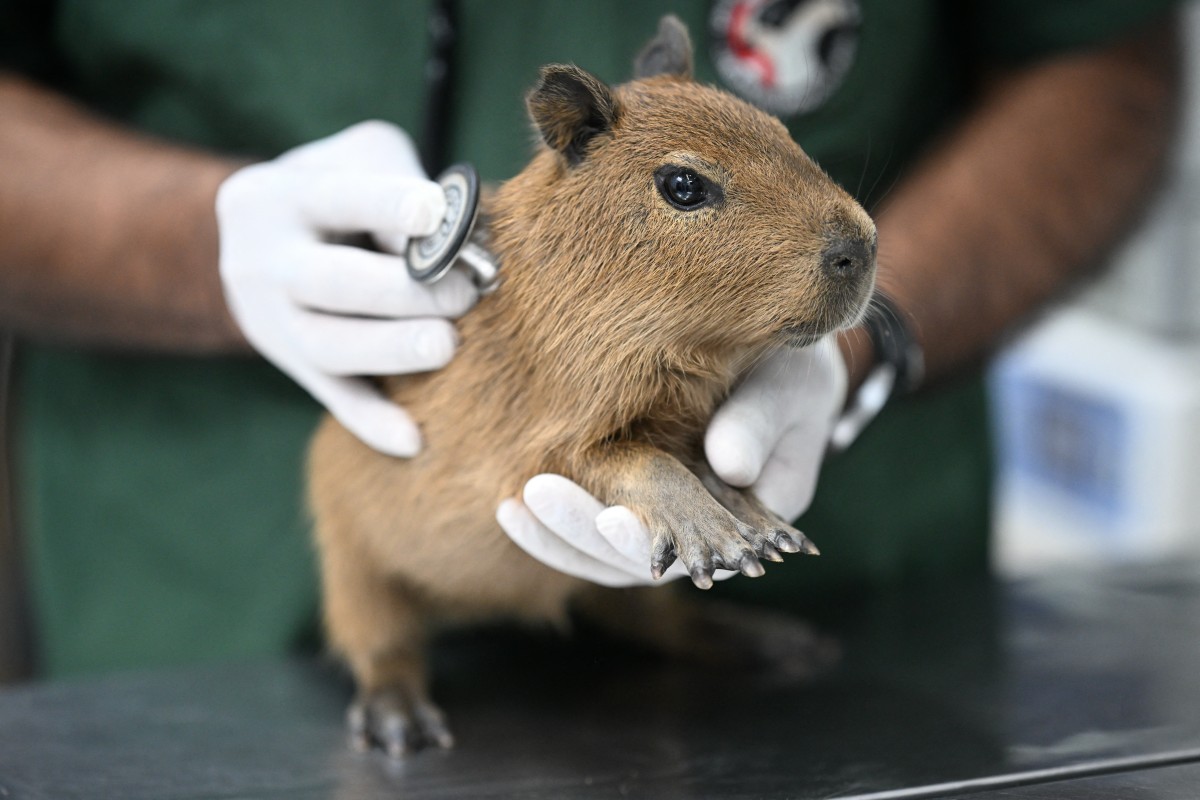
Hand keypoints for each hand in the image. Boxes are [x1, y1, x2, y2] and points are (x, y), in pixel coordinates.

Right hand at [217, 121, 477, 455]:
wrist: (261, 235)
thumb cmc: (340, 188)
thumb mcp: (359, 160)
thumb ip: (404, 186)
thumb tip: (457, 241)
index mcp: (281, 197)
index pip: (335, 198)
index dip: (386, 205)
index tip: (435, 214)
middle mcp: (264, 260)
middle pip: (328, 282)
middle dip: (401, 291)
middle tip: (465, 294)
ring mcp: (271, 319)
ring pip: (326, 346)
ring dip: (390, 350)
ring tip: (446, 347)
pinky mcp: (291, 364)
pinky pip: (332, 396)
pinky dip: (371, 421)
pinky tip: (412, 440)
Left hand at [496, 338, 847, 584]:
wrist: (779, 362)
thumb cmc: (790, 372)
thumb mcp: (789, 388)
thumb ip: (761, 423)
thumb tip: (729, 464)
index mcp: (750, 522)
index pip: (695, 553)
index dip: (650, 544)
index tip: (613, 519)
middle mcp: (701, 536)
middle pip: (634, 561)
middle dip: (583, 534)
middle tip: (537, 496)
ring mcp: (663, 521)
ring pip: (603, 553)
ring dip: (557, 534)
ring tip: (513, 503)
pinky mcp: (631, 499)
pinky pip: (590, 522)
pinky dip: (552, 518)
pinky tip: (510, 501)